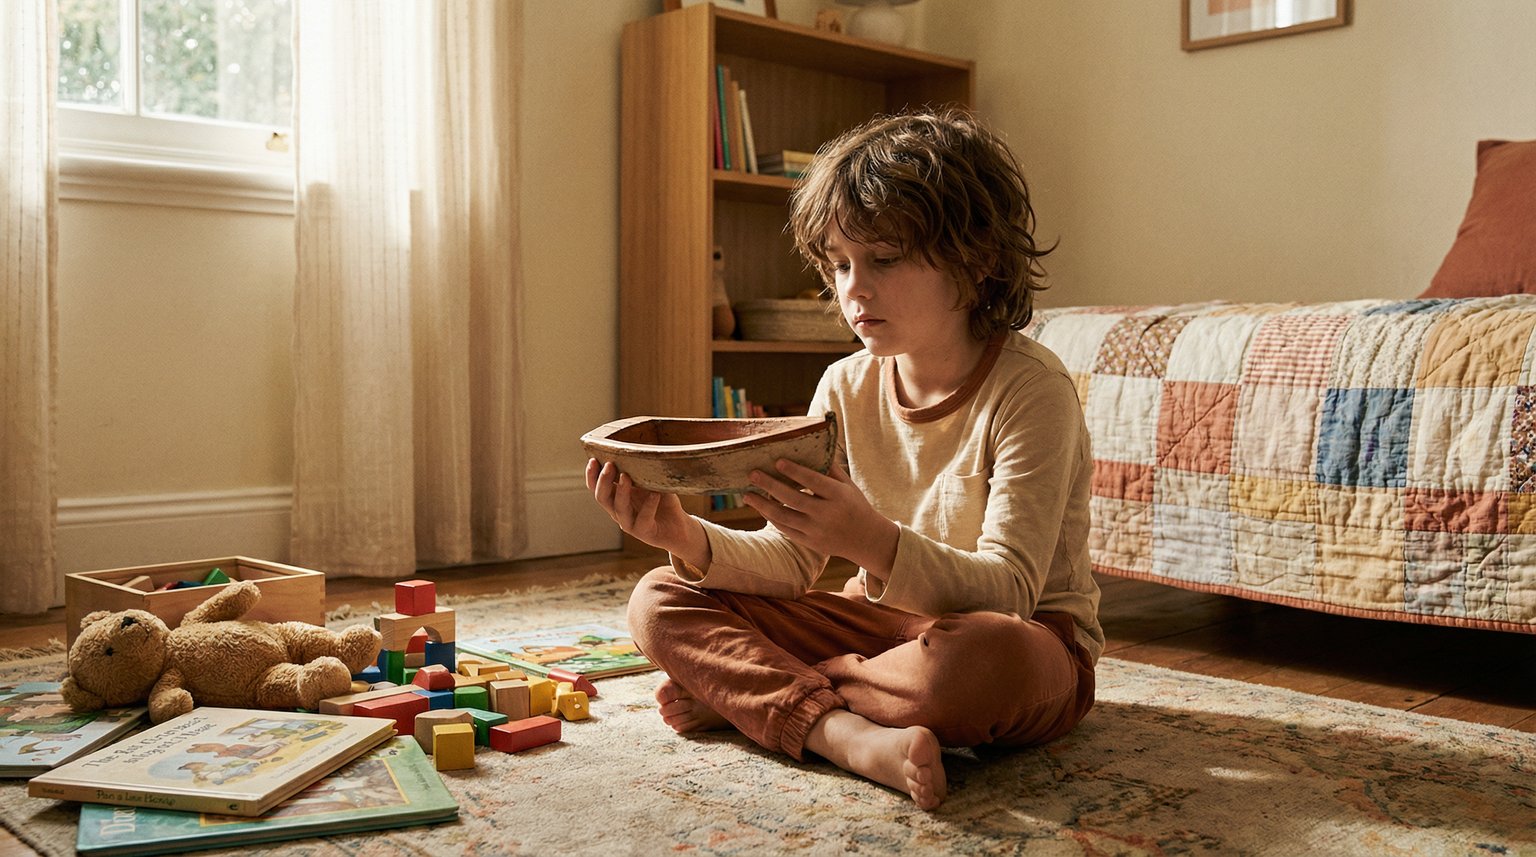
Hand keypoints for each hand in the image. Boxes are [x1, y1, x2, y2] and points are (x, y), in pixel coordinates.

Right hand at [585, 459, 707, 565]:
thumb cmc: (662, 501)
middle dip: (603, 481)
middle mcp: (618, 511)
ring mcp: (630, 523)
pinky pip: (643, 519)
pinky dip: (648, 506)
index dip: (591, 475)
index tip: (593, 459)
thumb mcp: (649, 482)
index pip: (596, 487)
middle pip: (602, 497)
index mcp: (616, 497)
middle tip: (610, 465)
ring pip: (619, 508)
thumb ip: (640, 470)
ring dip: (622, 492)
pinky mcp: (644, 532)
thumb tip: (637, 449)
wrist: (678, 527)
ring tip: (626, 476)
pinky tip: (654, 494)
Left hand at [742, 461, 898, 576]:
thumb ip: (829, 469)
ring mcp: (817, 531)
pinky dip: (771, 518)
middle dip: (770, 486)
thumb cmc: (854, 504)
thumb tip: (810, 447)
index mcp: (838, 496)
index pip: (814, 482)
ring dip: (762, 505)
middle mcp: (826, 514)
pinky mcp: (810, 542)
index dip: (795, 472)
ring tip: (747, 494)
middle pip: (793, 499)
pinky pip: (786, 530)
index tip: (777, 461)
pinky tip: (761, 507)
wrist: (866, 539)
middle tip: (753, 474)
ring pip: (784, 517)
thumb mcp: (848, 485)